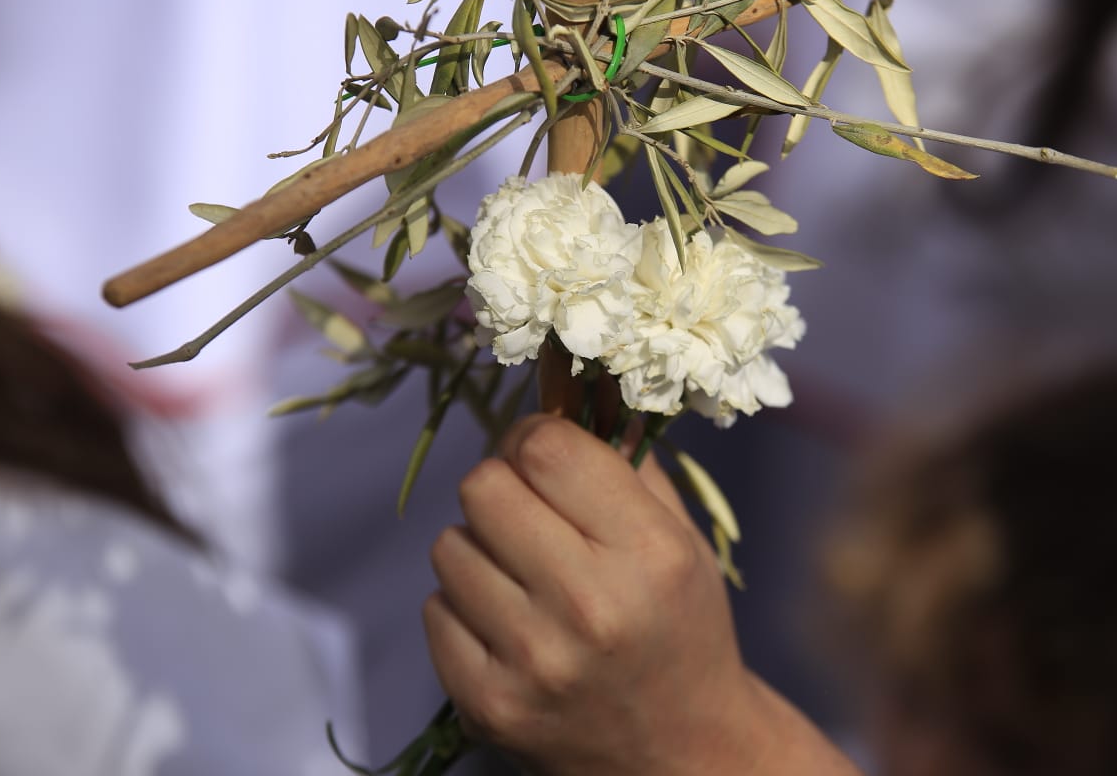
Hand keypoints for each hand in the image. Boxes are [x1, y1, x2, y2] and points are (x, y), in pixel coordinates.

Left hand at [424, 414, 851, 775]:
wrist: (682, 754)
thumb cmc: (681, 628)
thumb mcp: (679, 538)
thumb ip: (623, 459)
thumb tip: (565, 379)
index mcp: (647, 554)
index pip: (543, 448)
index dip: (533, 437)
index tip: (543, 454)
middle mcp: (588, 606)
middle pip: (482, 487)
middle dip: (502, 485)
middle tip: (529, 511)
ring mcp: (531, 661)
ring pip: (448, 545)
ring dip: (480, 547)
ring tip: (524, 574)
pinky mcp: (488, 704)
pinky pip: (434, 609)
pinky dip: (463, 605)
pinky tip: (507, 622)